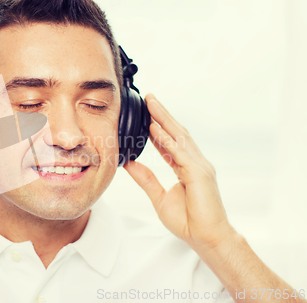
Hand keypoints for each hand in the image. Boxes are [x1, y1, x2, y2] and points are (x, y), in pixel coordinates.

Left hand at [124, 93, 235, 251]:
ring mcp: (200, 166)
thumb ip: (147, 179)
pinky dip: (167, 140)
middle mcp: (195, 163)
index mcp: (187, 168)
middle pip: (176, 133)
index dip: (158, 128)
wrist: (206, 238)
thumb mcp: (160, 197)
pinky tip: (156, 128)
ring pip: (179, 138)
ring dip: (164, 119)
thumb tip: (130, 164)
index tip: (146, 115)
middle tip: (149, 98)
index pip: (170, 142)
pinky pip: (180, 153)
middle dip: (162, 115)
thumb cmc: (188, 221)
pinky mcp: (200, 174)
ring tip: (151, 104)